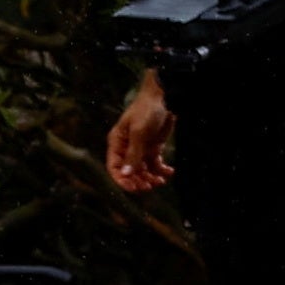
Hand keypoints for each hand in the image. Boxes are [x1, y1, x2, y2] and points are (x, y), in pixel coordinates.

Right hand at [106, 81, 176, 195]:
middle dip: (138, 180)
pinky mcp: (153, 146)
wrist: (165, 96)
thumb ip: (133, 154)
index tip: (133, 188)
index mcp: (117, 143)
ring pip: (143, 170)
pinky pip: (156, 163)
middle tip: (149, 186)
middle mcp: (127, 148)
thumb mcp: (139, 132)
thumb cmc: (147, 110)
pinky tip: (170, 172)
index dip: (122, 179)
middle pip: (129, 171)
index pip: (114, 167)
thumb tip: (126, 174)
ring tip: (160, 181)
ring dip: (151, 177)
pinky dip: (162, 169)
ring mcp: (140, 148)